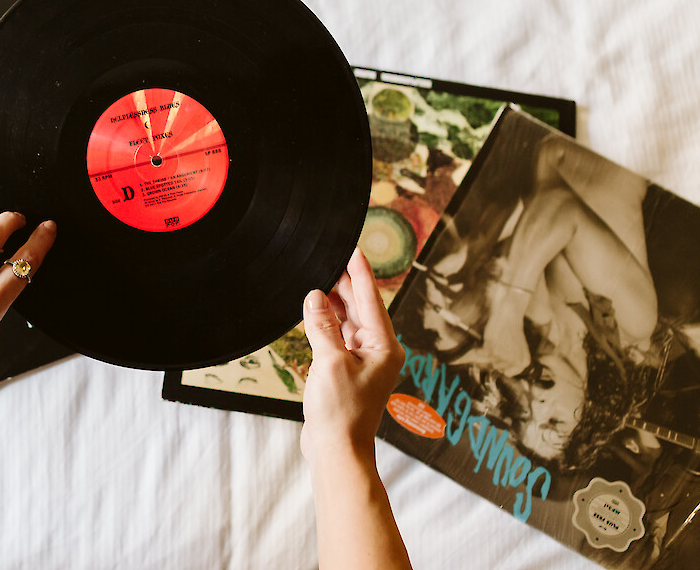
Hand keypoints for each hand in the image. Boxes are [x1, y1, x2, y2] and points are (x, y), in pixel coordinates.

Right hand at [300, 249, 404, 463]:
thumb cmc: (340, 412)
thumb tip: (315, 296)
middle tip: (329, 259)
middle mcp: (379, 351)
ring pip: (349, 322)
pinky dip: (327, 323)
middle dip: (344, 284)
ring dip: (334, 304)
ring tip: (319, 280)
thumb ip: (322, 325)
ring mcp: (364, 362)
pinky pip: (339, 337)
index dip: (359, 273)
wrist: (338, 451)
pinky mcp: (348, 371)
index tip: (353, 249)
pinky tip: (315, 312)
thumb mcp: (329, 361)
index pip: (371, 299)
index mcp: (385, 346)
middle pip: (361, 308)